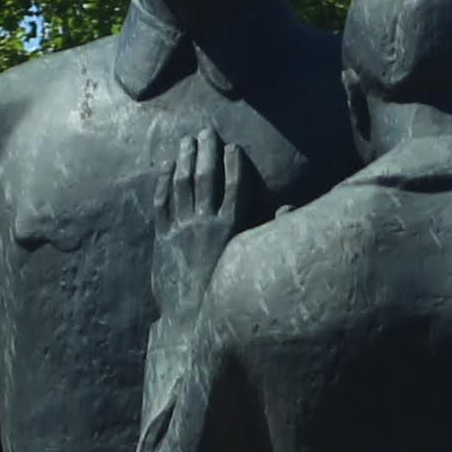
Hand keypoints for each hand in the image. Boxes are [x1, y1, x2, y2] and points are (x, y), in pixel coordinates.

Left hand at [148, 136, 259, 329]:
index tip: (232, 146)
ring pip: (182, 186)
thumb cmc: (226, 296)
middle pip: (206, 178)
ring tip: (186, 140)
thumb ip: (271, 233)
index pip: (234, 186)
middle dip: (206, 151)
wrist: (192, 320)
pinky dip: (163, 183)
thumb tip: (289, 207)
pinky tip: (165, 167)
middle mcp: (205, 224)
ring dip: (184, 159)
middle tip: (205, 130)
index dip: (233, 164)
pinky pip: (161, 204)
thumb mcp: (252, 264)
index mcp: (231, 229)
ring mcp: (181, 230)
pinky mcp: (162, 240)